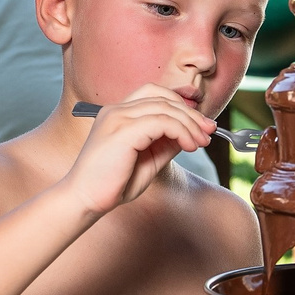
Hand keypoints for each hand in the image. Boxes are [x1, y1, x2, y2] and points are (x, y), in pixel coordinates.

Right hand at [57, 89, 213, 217]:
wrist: (85, 200)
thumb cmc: (112, 184)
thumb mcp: (148, 160)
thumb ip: (166, 144)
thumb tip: (191, 134)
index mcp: (118, 113)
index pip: (155, 94)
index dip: (182, 104)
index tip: (202, 123)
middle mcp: (116, 110)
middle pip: (163, 98)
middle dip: (191, 114)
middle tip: (209, 131)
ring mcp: (118, 117)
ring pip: (165, 108)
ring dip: (190, 124)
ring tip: (201, 142)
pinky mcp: (122, 131)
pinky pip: (162, 122)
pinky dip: (181, 131)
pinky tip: (189, 146)